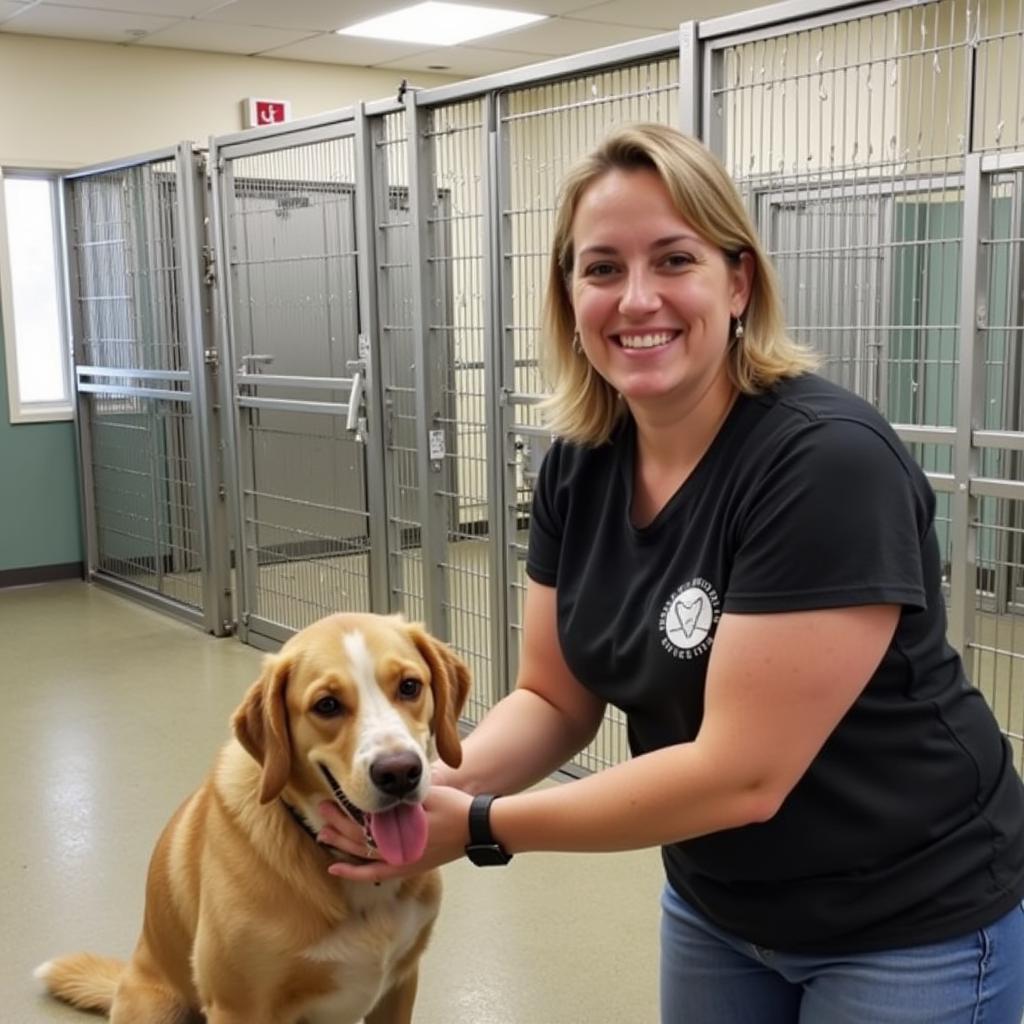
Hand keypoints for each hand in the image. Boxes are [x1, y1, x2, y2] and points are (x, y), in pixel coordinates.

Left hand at [319, 785, 472, 882]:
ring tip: (323, 836)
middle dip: (338, 825)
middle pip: (359, 839)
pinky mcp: (407, 867)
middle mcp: (398, 850)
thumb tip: (377, 794)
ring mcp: (401, 862)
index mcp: (401, 831)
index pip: (364, 823)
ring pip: (362, 856)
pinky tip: (337, 869)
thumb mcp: (428, 795)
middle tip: (320, 810)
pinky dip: (354, 872)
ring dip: (341, 846)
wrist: (477, 829)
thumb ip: (402, 799)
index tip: (329, 801)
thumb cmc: (454, 808)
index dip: (344, 812)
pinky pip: (375, 873)